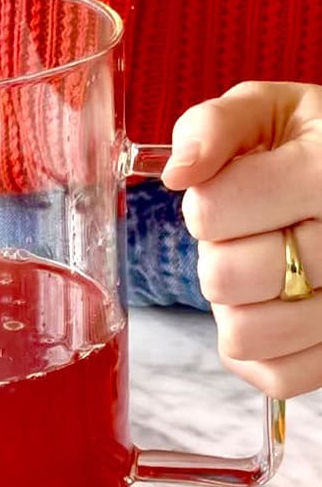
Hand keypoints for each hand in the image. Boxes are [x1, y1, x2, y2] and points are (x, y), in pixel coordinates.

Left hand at [162, 82, 321, 398]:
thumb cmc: (313, 143)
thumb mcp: (270, 109)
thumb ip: (213, 127)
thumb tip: (178, 173)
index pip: (212, 211)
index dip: (206, 201)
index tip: (235, 188)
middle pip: (226, 278)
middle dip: (218, 251)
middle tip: (252, 232)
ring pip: (247, 334)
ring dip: (235, 303)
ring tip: (267, 267)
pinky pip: (276, 377)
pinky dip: (258, 349)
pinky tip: (274, 306)